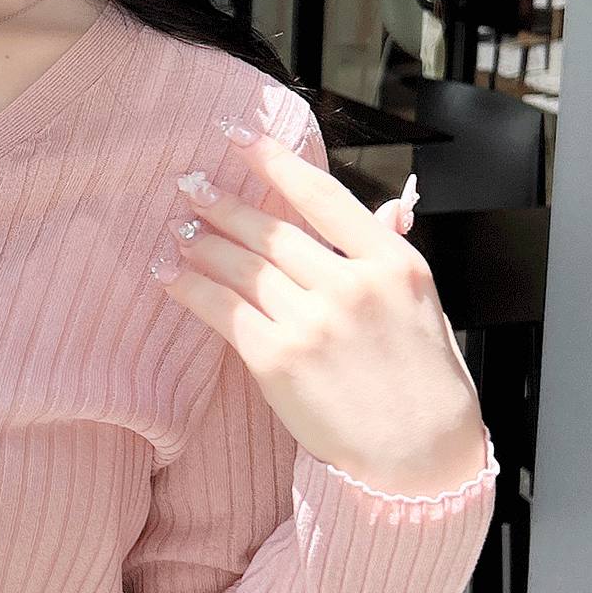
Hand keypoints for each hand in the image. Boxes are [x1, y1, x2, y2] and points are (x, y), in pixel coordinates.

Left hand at [150, 118, 489, 497]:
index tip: (239, 139)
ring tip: (176, 227)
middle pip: (272, 231)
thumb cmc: (420, 381)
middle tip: (187, 184)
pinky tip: (169, 273)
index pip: (323, 197)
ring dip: (202, 243)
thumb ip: (392, 253)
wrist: (418, 454)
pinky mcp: (280, 360)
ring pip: (243, 268)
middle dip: (223, 204)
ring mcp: (315, 321)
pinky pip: (224, 312)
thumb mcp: (423, 305)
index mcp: (392, 262)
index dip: (274, 162)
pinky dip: (191, 288)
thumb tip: (389, 208)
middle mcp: (352, 284)